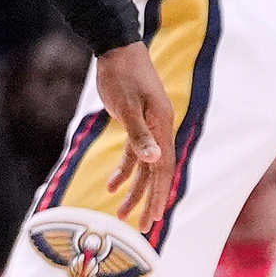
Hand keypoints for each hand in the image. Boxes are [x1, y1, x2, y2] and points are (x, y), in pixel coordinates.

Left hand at [93, 42, 175, 233]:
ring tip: (121, 215)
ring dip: (133, 191)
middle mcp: (160, 131)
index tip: (154, 219)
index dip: (158, 195)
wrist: (115, 48)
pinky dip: (123, 171)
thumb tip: (155, 160)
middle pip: (156, 173)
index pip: (164, 169)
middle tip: (141, 228)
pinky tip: (112, 187)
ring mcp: (149, 128)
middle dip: (148, 202)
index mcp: (163, 127)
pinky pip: (133, 154)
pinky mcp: (135, 123)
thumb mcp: (127, 104)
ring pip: (143, 167)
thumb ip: (140, 133)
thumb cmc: (121, 73)